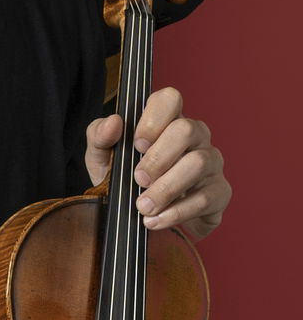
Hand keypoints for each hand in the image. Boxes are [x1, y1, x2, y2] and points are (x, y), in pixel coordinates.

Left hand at [85, 86, 227, 240]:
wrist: (140, 215)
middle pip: (186, 130)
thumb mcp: (102, 157)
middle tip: (138, 179)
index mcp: (166, 120)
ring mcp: (211, 162)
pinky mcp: (220, 192)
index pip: (170, 99)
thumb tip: (114, 122)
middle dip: (158, 157)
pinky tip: (157, 220)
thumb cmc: (123, 176)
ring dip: (167, 188)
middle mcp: (195, 136)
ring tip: (144, 206)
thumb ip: (99, 136)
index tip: (137, 144)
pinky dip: (177, 211)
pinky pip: (206, 198)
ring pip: (198, 163)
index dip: (154, 118)